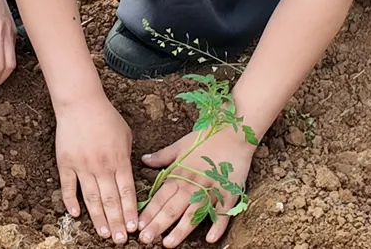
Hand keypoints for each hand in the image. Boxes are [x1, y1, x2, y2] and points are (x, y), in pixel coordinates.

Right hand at [56, 96, 138, 244]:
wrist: (80, 103)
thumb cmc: (106, 117)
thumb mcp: (126, 136)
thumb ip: (128, 158)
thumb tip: (129, 176)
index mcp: (119, 160)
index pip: (127, 192)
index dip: (131, 212)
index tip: (134, 228)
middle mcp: (102, 166)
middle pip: (111, 200)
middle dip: (117, 222)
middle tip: (120, 240)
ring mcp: (82, 166)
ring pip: (92, 199)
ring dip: (98, 219)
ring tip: (104, 234)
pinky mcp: (66, 163)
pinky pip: (69, 187)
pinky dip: (71, 202)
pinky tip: (76, 215)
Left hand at [138, 127, 255, 245]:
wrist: (233, 133)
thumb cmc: (206, 138)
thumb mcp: (180, 146)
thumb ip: (162, 157)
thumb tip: (144, 160)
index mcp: (179, 174)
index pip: (160, 197)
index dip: (148, 212)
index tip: (137, 225)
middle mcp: (192, 184)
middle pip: (172, 209)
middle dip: (157, 225)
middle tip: (145, 240)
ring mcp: (211, 190)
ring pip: (193, 214)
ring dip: (180, 231)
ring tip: (167, 244)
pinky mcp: (228, 193)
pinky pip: (222, 213)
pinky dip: (217, 226)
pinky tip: (210, 239)